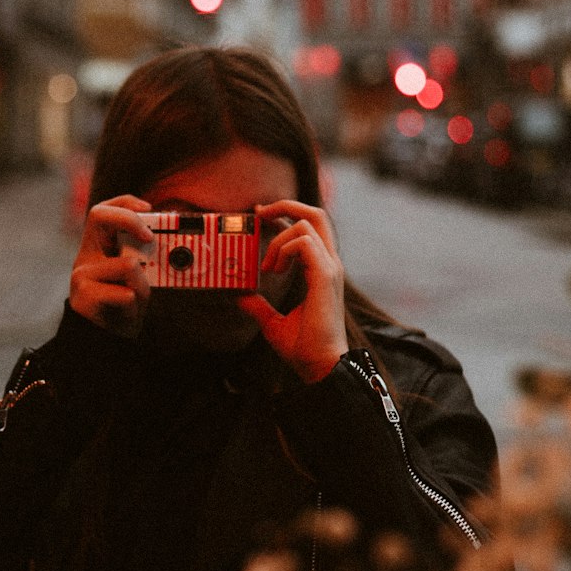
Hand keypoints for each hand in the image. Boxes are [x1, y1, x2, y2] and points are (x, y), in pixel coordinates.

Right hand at [69, 195, 153, 337]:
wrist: (106, 342)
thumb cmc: (124, 305)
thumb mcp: (138, 277)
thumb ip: (145, 258)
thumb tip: (173, 243)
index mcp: (97, 247)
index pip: (103, 210)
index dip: (125, 203)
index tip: (149, 209)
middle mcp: (85, 256)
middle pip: (99, 216)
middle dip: (130, 220)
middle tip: (150, 237)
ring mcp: (81, 275)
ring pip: (127, 264)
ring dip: (142, 284)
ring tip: (136, 299)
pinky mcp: (83, 297)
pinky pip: (124, 293)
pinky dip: (134, 304)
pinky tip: (126, 312)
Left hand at [237, 200, 348, 382]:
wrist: (320, 365)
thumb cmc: (303, 347)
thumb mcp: (272, 322)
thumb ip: (259, 306)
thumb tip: (240, 297)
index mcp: (321, 270)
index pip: (309, 227)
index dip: (286, 215)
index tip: (261, 217)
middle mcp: (329, 264)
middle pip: (316, 214)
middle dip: (286, 205)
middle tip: (260, 213)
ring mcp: (330, 268)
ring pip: (307, 224)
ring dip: (280, 239)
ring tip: (268, 266)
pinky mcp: (325, 276)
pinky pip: (305, 242)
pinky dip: (285, 248)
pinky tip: (274, 270)